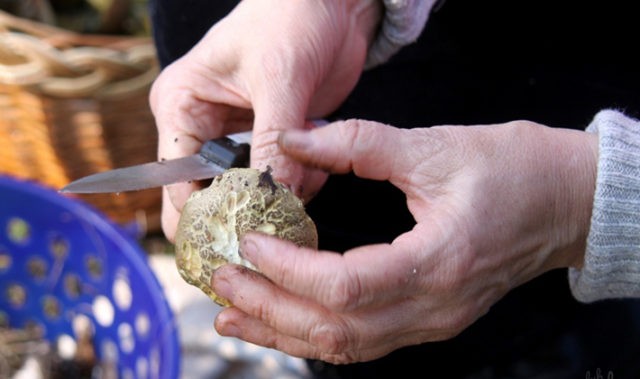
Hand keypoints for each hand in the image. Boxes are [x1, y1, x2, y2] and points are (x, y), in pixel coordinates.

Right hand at [150, 0, 381, 239]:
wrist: (331, 4)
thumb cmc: (289, 17)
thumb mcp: (278, 78)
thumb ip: (273, 140)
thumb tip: (273, 198)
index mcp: (181, 106)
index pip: (178, 182)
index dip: (203, 215)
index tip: (238, 238)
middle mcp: (204, 127)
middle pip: (208, 196)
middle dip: (239, 213)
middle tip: (269, 230)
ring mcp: (239, 137)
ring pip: (249, 193)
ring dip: (278, 195)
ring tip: (307, 181)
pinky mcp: (272, 141)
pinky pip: (280, 180)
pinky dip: (300, 184)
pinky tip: (318, 168)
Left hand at [211, 119, 597, 362]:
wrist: (566, 202)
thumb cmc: (513, 170)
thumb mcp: (434, 146)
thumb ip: (357, 143)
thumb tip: (294, 139)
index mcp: (440, 261)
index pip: (346, 287)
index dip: (288, 270)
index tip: (249, 243)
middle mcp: (435, 307)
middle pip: (336, 330)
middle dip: (271, 308)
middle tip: (223, 281)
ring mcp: (433, 322)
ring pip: (345, 347)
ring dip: (284, 332)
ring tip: (233, 313)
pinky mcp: (428, 320)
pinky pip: (362, 341)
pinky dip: (315, 333)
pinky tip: (282, 320)